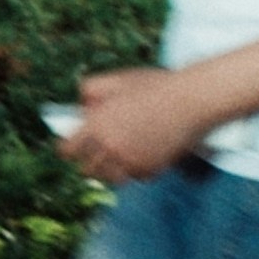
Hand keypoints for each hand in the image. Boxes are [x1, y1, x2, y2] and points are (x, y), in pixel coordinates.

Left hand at [64, 66, 209, 183]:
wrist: (191, 101)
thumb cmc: (155, 87)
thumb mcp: (118, 80)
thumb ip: (92, 90)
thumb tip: (82, 108)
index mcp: (97, 125)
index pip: (68, 150)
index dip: (67, 149)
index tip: (70, 148)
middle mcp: (110, 148)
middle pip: (87, 170)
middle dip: (88, 162)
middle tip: (94, 155)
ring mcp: (129, 162)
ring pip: (110, 178)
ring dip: (110, 170)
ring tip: (114, 160)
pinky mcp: (149, 170)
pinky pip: (134, 177)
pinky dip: (135, 170)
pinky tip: (140, 156)